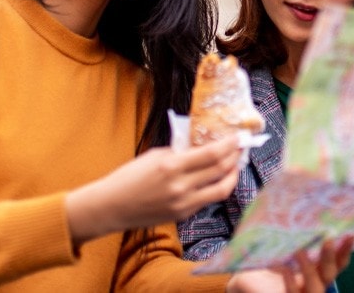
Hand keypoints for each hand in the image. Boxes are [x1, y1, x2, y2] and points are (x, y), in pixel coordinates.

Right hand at [66, 135, 239, 244]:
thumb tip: (202, 147)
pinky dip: (216, 187)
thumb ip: (179, 152)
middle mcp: (181, 187)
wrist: (112, 206)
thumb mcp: (154, 156)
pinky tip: (217, 178)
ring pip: (221, 190)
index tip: (238, 137)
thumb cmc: (129, 177)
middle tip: (241, 148)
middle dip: (235, 157)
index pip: (212, 154)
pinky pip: (207, 199)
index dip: (229, 145)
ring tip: (234, 165)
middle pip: (221, 170)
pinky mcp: (183, 215)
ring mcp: (184, 204)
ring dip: (232, 175)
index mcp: (172, 166)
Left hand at [226, 236, 353, 292]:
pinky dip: (289, 280)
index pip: (338, 262)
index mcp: (316, 270)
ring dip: (309, 267)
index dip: (346, 250)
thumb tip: (291, 200)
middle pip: (331, 273)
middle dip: (331, 256)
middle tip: (328, 238)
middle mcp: (314, 284)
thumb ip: (287, 230)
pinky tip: (282, 268)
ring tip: (299, 250)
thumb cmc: (264, 261)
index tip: (351, 233)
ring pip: (316, 287)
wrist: (244, 280)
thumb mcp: (278, 244)